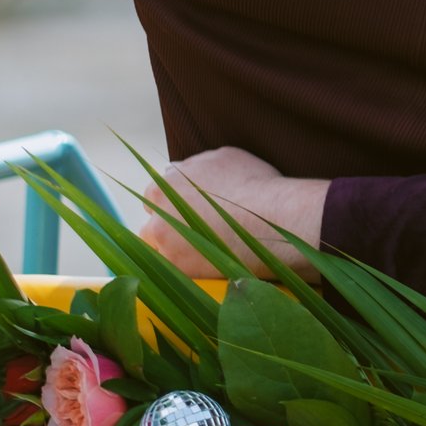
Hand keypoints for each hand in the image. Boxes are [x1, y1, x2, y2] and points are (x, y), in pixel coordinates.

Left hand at [140, 147, 331, 280]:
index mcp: (167, 180)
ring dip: (170, 245)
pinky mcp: (176, 263)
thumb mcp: (225, 157)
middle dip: (168, 221)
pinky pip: (170, 267)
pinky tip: (203, 265)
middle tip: (193, 229)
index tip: (191, 209)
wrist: (272, 218)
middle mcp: (159, 207)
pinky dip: (183, 266)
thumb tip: (188, 169)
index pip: (158, 191)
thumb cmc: (256, 185)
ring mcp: (164, 236)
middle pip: (153, 217)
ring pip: (155, 244)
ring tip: (196, 251)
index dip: (175, 200)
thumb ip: (197, 165)